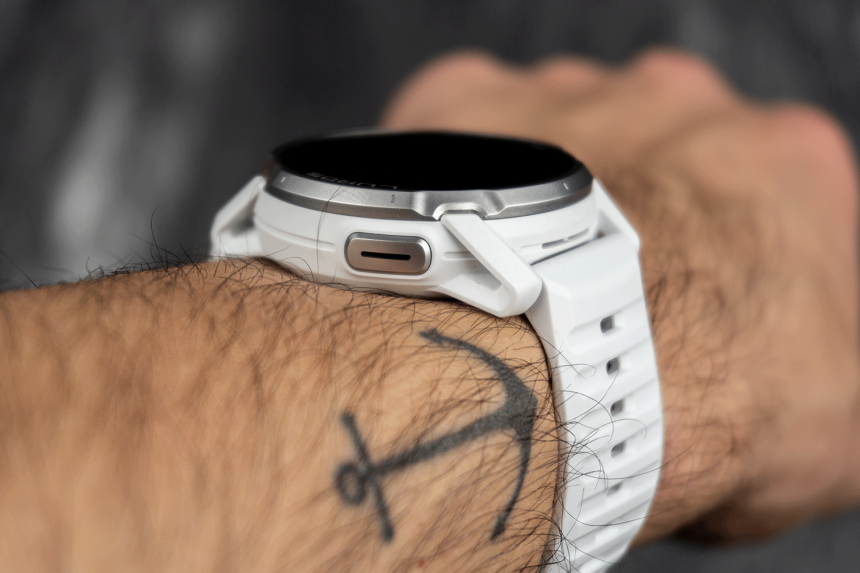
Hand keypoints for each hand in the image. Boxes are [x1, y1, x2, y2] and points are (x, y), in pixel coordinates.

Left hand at [382, 48, 859, 541]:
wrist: (548, 373)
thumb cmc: (691, 396)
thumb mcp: (828, 419)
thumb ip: (818, 363)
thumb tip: (793, 376)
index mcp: (784, 160)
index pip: (769, 204)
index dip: (734, 267)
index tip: (704, 314)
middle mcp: (678, 103)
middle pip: (664, 162)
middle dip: (648, 221)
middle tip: (614, 302)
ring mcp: (570, 95)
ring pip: (569, 139)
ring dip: (559, 200)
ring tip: (534, 282)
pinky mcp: (474, 103)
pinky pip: (477, 128)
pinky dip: (476, 182)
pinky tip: (477, 243)